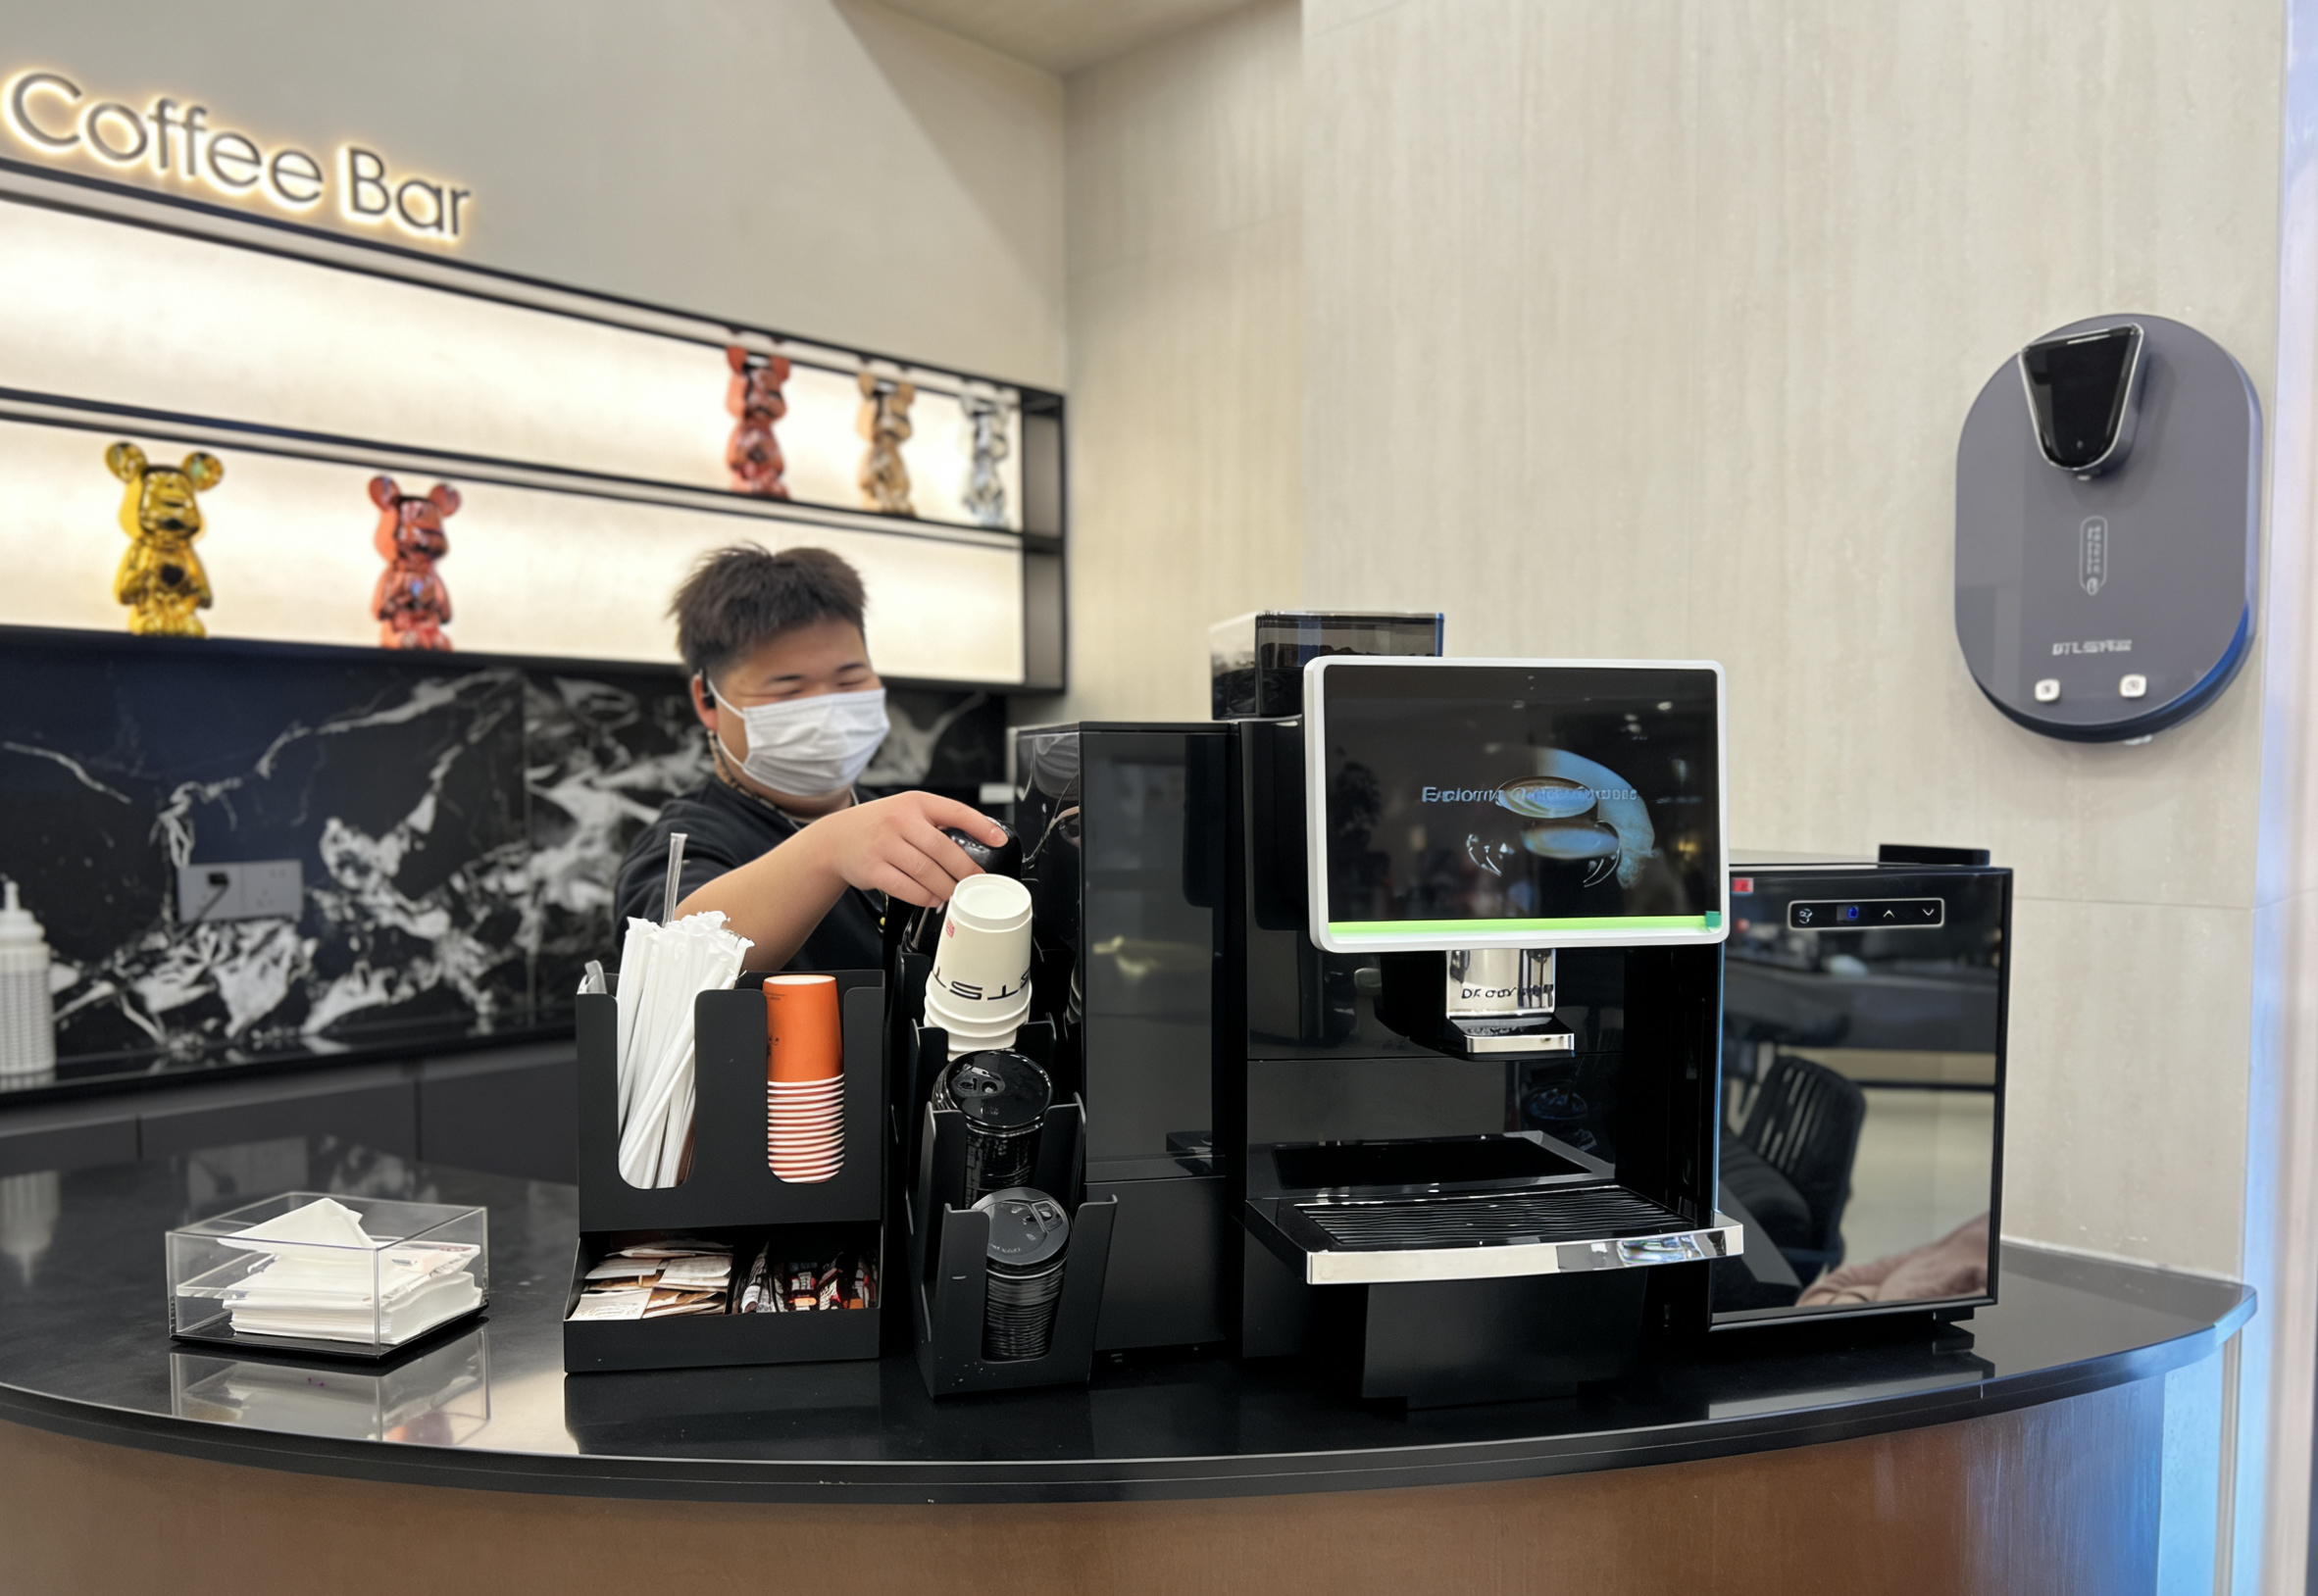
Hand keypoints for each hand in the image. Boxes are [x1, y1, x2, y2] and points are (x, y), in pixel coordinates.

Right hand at [804, 792, 1005, 908]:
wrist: (836, 839)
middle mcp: (899, 820)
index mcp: (915, 803)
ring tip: (954, 893)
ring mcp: (884, 845)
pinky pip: (905, 888)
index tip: (999, 840)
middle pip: (943, 849)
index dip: (981, 826)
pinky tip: (932, 898)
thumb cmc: (879, 826)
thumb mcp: (906, 811)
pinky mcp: (872, 869)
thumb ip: (936, 822)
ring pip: (926, 872)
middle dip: (965, 870)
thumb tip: (977, 840)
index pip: (955, 811)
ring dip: (946, 887)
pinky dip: (924, 897)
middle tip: (975, 881)